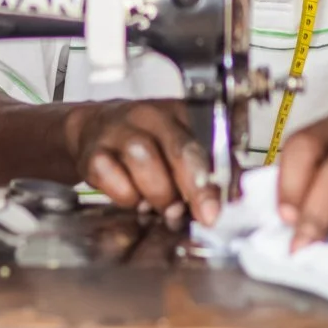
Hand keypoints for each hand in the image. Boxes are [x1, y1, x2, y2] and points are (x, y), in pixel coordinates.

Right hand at [64, 99, 220, 227]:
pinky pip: (110, 177)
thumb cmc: (145, 141)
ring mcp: (118, 131)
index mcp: (178, 112)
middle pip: (177, 149)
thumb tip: (235, 198)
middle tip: (191, 215)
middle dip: (190, 189)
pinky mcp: (92, 153)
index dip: (209, 180)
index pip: (203, 143)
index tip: (213, 211)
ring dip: (156, 193)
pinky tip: (132, 196)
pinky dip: (124, 195)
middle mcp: (149, 116)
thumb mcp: (179, 146)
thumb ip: (210, 171)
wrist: (93, 129)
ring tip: (159, 205)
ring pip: (143, 160)